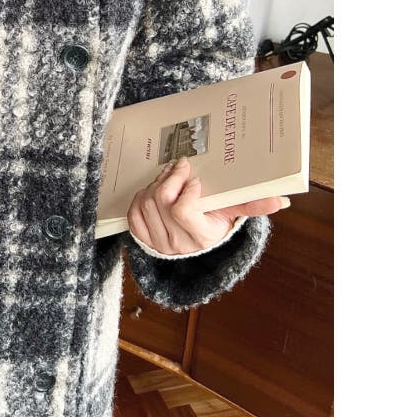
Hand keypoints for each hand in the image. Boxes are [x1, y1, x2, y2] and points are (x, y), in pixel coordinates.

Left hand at [127, 156, 288, 254]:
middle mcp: (177, 243)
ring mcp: (158, 242)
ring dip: (156, 184)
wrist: (200, 249)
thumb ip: (253, 205)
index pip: (182, 210)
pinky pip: (134, 213)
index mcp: (201, 236)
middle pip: (160, 201)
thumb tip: (281, 200)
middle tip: (180, 167)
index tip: (196, 180)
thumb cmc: (216, 226)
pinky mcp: (144, 238)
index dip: (185, 190)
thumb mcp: (233, 214)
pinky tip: (154, 190)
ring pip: (146, 203)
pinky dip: (141, 197)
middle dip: (170, 178)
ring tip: (170, 176)